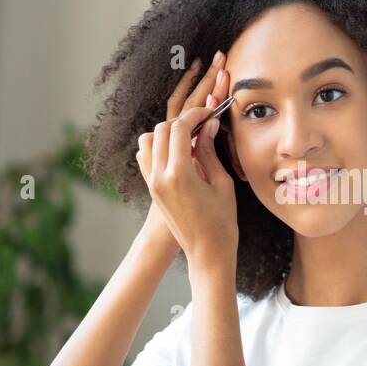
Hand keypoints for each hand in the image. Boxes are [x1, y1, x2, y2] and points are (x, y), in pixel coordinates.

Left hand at [138, 52, 230, 256]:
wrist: (206, 252)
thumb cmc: (221, 221)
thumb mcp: (221, 182)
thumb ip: (209, 151)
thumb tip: (208, 125)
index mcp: (179, 173)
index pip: (179, 128)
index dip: (195, 115)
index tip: (208, 113)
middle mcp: (159, 176)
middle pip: (161, 130)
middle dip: (181, 121)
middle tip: (201, 123)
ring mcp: (152, 183)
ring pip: (148, 140)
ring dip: (166, 133)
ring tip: (189, 138)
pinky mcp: (152, 189)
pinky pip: (145, 157)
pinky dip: (157, 147)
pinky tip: (178, 153)